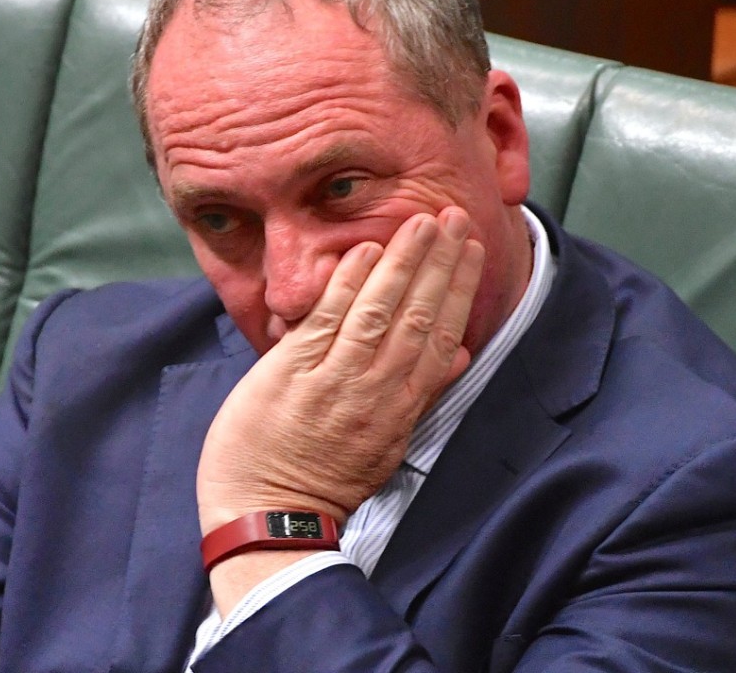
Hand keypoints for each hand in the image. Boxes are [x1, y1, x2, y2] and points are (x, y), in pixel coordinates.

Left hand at [197, 207, 484, 533]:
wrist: (265, 515)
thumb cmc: (323, 481)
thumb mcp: (386, 448)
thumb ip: (420, 397)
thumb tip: (460, 354)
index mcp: (400, 409)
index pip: (441, 339)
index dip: (458, 291)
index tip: (470, 253)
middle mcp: (374, 391)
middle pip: (417, 317)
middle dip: (439, 264)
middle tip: (455, 219)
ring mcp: (333, 380)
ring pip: (379, 312)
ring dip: (402, 263)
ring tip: (421, 223)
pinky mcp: (291, 372)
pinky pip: (327, 321)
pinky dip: (348, 284)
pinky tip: (365, 250)